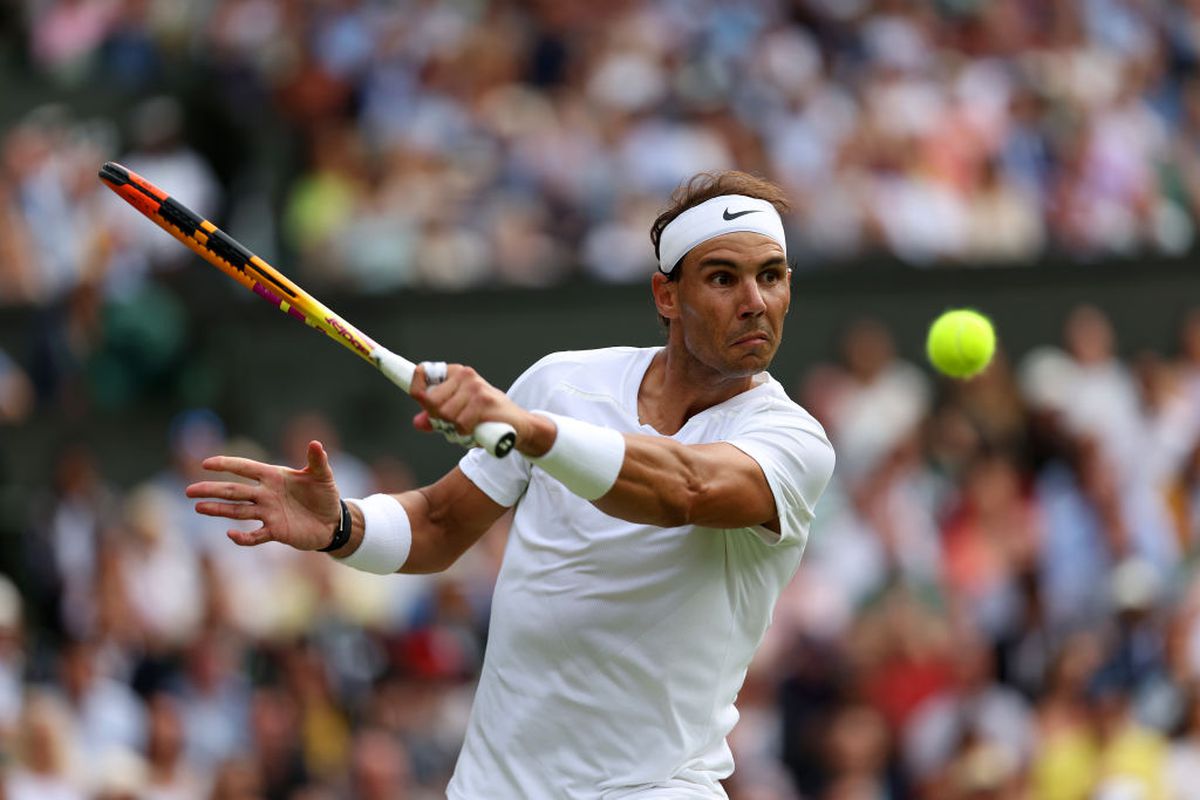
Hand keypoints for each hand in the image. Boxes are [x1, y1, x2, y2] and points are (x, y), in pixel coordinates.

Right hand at [186, 440, 340, 549]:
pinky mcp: (275, 531)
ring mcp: (268, 513)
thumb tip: (315, 443)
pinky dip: (243, 537)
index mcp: (274, 477)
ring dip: (218, 509)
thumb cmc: (325, 495)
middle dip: (212, 489)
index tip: (206, 463)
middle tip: (190, 490)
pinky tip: (230, 535)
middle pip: (234, 490)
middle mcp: (266, 494)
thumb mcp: (323, 476)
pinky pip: (255, 535)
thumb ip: (317, 461)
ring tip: (198, 507)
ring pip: (238, 511)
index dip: (227, 464)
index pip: (245, 468)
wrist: (333, 522)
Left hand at [410, 363, 542, 448]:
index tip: (421, 400)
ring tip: (468, 427)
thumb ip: (436, 417)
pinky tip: (477, 430)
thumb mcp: (457, 415)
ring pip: (445, 413)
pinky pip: (461, 423)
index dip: (416, 387)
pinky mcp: (483, 400)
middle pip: (431, 401)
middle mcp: (465, 375)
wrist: (518, 425)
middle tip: (454, 424)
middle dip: (438, 418)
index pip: (424, 375)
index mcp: (455, 373)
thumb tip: (417, 422)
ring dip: (454, 428)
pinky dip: (466, 433)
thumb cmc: (486, 418)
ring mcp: (475, 387)